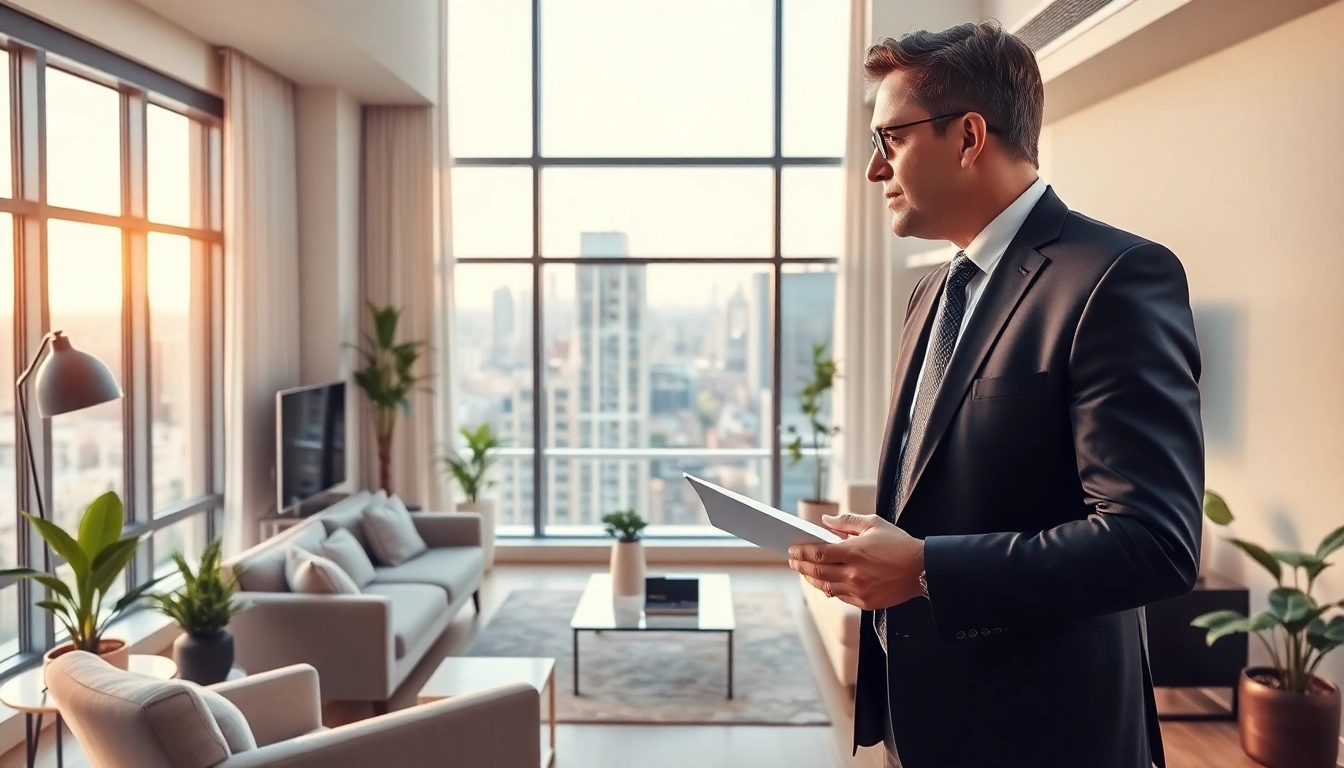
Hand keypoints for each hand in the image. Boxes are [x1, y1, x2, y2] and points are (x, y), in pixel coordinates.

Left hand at [787, 513, 924, 610]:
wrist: (923, 569)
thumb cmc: (899, 544)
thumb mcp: (874, 524)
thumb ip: (846, 522)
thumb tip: (825, 520)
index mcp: (854, 552)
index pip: (817, 553)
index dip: (801, 552)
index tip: (792, 549)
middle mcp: (854, 574)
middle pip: (817, 571)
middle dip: (800, 565)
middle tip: (792, 560)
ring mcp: (859, 590)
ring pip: (825, 587)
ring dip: (811, 578)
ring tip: (804, 571)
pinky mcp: (865, 602)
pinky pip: (840, 597)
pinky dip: (829, 589)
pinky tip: (824, 583)